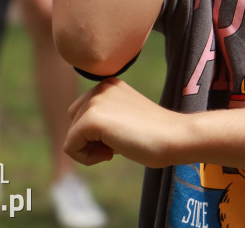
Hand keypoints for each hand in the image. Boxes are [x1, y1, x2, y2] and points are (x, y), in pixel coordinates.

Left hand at [64, 78, 184, 167]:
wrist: (174, 137)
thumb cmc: (155, 134)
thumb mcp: (125, 117)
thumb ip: (104, 118)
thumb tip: (76, 138)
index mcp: (109, 84)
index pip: (82, 115)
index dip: (98, 134)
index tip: (123, 134)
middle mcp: (100, 87)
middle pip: (73, 125)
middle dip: (91, 141)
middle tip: (120, 142)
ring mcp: (95, 101)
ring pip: (71, 137)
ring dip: (91, 151)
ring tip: (118, 146)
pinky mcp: (91, 119)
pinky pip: (70, 148)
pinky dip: (87, 159)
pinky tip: (112, 153)